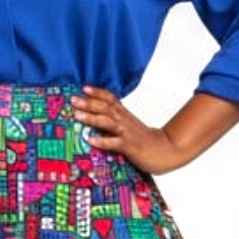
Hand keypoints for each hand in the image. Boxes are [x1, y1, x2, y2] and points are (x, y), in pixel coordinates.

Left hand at [71, 86, 186, 173]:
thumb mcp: (128, 125)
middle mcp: (124, 120)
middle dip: (89, 102)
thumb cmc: (143, 139)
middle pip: (106, 107)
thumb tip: (93, 118)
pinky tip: (91, 140)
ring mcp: (127, 133)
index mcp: (124, 114)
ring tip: (77, 115)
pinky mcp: (130, 147)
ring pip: (108, 122)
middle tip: (73, 99)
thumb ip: (113, 120)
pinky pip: (115, 143)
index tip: (84, 87)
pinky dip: (102, 141)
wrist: (165, 150)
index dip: (98, 92)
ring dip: (92, 118)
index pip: (110, 98)